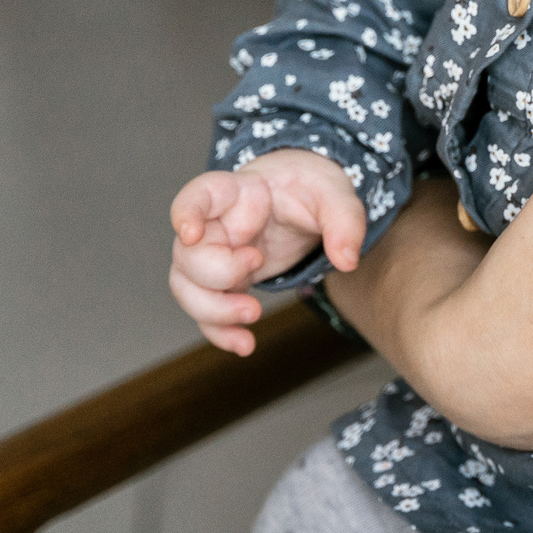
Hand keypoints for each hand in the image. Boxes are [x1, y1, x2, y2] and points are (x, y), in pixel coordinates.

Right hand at [168, 148, 364, 355]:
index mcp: (238, 193)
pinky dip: (221, 332)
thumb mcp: (336, 193)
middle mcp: (217, 225)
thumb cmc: (312, 188)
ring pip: (187, 288)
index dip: (185, 213)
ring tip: (254, 314)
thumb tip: (347, 260)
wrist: (309, 202)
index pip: (197, 195)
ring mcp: (217, 255)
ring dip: (213, 310)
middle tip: (257, 263)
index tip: (190, 232)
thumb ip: (344, 221)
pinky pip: (208, 312)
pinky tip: (245, 344)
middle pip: (188, 253)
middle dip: (218, 271)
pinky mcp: (227, 283)